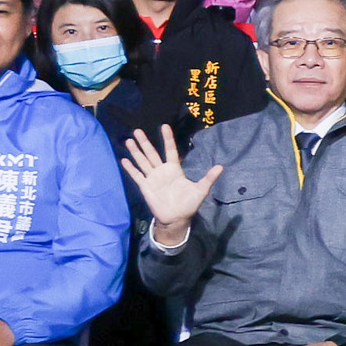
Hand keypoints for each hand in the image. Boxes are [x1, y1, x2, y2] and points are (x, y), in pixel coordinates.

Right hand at [122, 126, 222, 242]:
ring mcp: (152, 178)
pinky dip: (130, 168)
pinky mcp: (145, 187)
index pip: (170, 150)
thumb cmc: (189, 204)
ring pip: (143, 161)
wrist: (176, 218)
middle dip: (145, 142)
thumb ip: (208, 178)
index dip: (167, 138)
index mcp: (174, 169)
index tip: (164, 126)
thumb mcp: (201, 189)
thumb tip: (221, 167)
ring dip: (135, 152)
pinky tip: (124, 160)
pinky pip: (137, 175)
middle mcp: (162, 171)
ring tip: (129, 140)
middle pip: (152, 153)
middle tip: (137, 130)